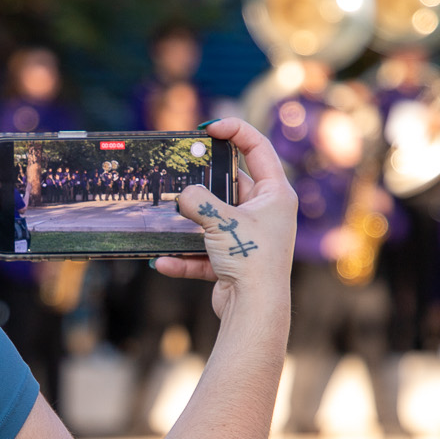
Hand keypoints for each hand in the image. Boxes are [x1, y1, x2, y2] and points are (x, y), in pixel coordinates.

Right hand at [153, 118, 296, 320]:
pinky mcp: (235, 263)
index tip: (209, 128)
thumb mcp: (220, 220)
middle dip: (204, 183)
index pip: (258, 148)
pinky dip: (185, 257)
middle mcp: (266, 214)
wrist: (254, 310)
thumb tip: (182, 197)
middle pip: (231, 185)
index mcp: (276, 194)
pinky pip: (205, 254)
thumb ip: (197, 200)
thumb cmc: (250, 258)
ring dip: (190, 222)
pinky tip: (163, 262)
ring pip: (214, 220)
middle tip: (181, 171)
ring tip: (167, 216)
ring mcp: (250, 238)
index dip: (235, 131)